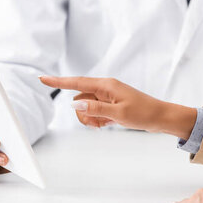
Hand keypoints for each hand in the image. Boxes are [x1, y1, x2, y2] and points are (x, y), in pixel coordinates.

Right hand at [39, 76, 195, 139]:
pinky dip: (97, 120)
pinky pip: (94, 112)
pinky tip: (108, 124)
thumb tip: (74, 105)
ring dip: (90, 119)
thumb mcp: (118, 113)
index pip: (76, 83)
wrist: (160, 117)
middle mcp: (104, 88)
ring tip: (106, 124)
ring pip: (85, 108)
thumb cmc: (143, 113)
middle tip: (99, 123)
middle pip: (79, 100)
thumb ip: (95, 108)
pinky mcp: (110, 104)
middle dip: (83, 114)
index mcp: (105, 85)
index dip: (58, 82)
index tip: (42, 78)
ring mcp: (107, 96)